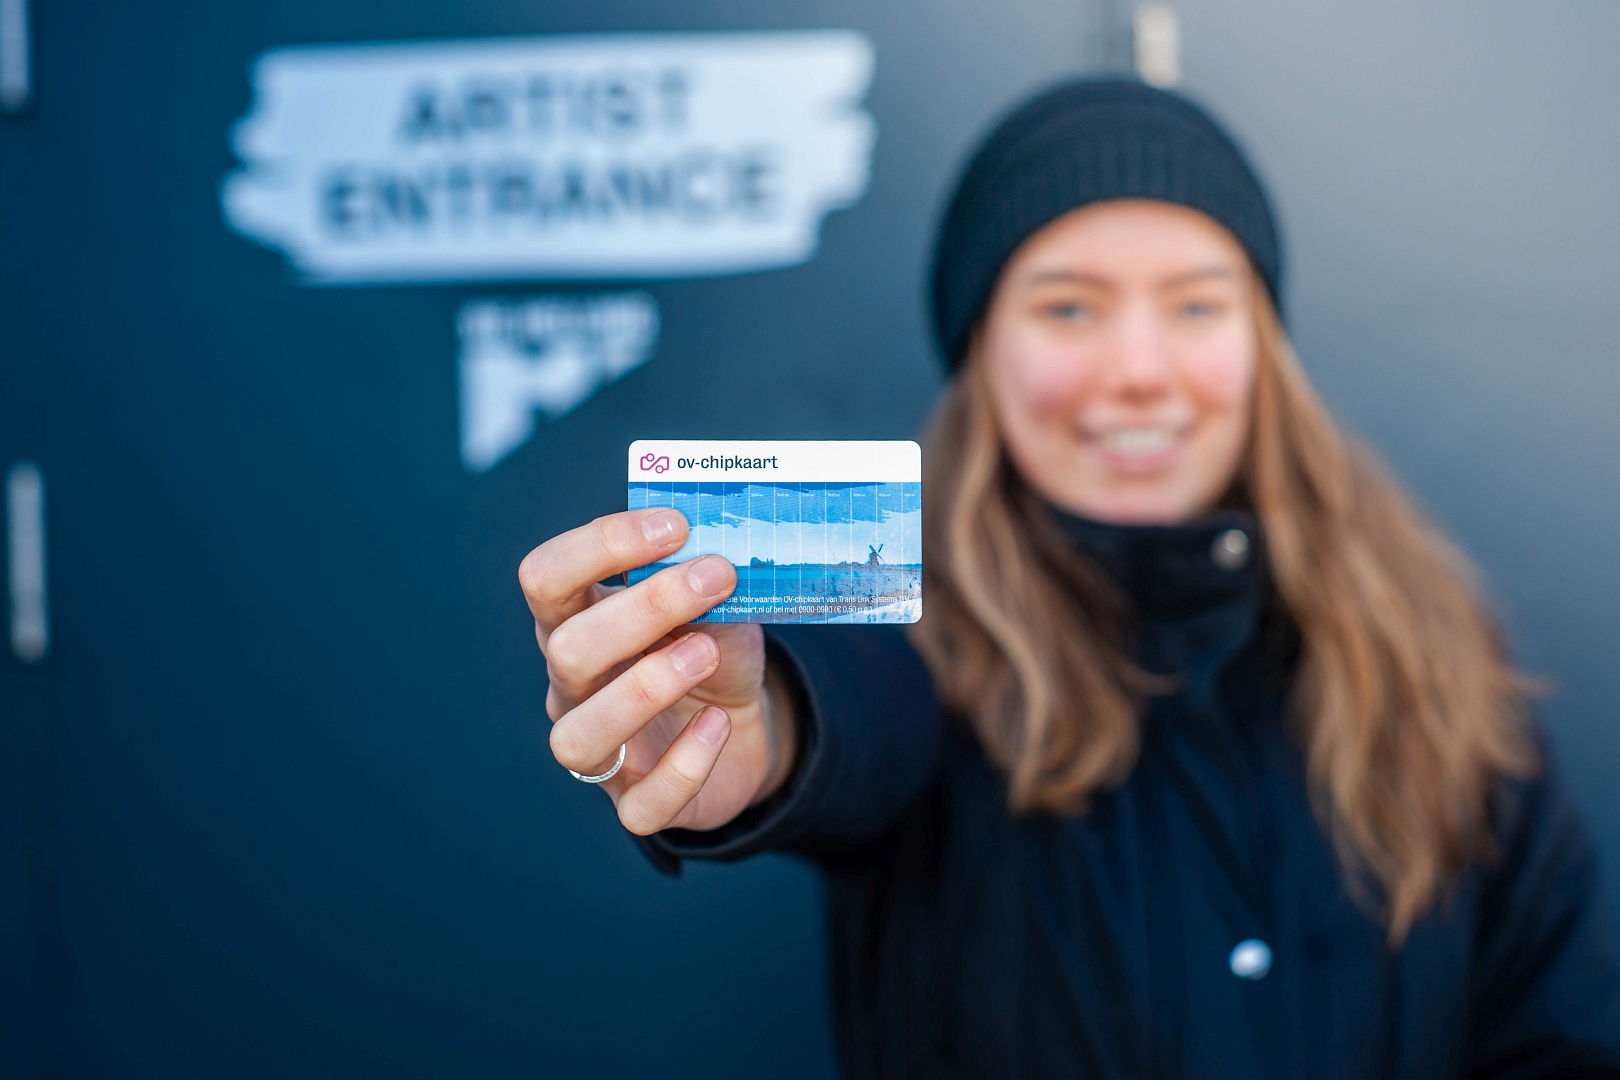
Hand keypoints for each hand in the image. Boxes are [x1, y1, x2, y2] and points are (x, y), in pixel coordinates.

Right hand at [519, 508, 796, 833]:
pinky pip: (643, 803)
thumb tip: (713, 551)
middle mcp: (572, 688)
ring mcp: (600, 751)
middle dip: (643, 608)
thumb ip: (705, 581)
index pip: (546, 577)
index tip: (675, 525)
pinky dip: (685, 763)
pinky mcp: (637, 803)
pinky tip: (718, 724)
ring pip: (578, 737)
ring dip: (645, 689)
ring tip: (705, 653)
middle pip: (567, 651)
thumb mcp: (715, 606)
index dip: (601, 545)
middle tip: (715, 577)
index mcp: (576, 623)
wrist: (743, 727)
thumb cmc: (711, 651)